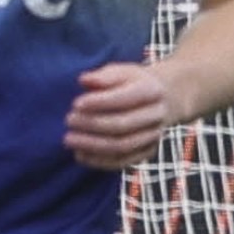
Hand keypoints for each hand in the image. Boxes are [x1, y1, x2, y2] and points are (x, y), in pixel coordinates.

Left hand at [65, 58, 183, 171]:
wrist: (164, 100)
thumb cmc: (134, 83)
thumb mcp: (121, 71)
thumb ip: (103, 76)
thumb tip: (83, 80)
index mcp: (152, 90)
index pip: (125, 99)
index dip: (99, 103)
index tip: (76, 103)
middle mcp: (157, 115)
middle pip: (123, 125)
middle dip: (92, 124)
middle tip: (69, 120)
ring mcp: (154, 136)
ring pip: (122, 146)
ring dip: (92, 145)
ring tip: (69, 139)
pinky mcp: (147, 152)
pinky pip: (122, 162)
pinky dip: (99, 161)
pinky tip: (79, 154)